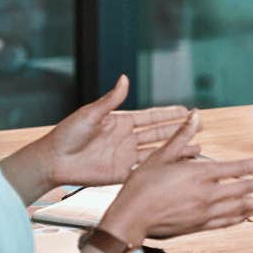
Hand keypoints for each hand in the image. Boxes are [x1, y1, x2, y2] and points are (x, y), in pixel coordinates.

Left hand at [42, 75, 195, 186]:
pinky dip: (162, 168)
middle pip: (159, 134)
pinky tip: (177, 168)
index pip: (150, 117)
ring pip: (157, 152)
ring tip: (197, 149)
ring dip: (176, 150)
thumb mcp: (90, 114)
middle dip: (179, 130)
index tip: (186, 110)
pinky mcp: (122, 173)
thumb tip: (124, 79)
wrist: (54, 161)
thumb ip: (111, 100)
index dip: (168, 114)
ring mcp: (125, 156)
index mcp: (119, 122)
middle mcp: (126, 139)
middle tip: (199, 126)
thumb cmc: (66, 135)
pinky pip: (146, 170)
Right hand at [99, 117, 252, 242]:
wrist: (130, 220)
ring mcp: (207, 213)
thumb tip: (195, 116)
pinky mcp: (201, 226)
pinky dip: (245, 216)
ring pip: (244, 207)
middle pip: (249, 188)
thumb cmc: (141, 187)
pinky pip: (229, 221)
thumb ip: (181, 137)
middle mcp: (209, 195)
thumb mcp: (160, 157)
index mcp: (200, 175)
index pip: (240, 168)